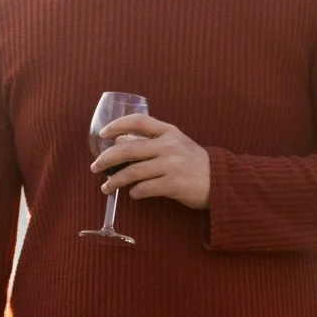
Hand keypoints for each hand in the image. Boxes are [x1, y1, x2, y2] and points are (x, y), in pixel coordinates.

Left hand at [92, 112, 210, 210]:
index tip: (103, 134)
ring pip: (132, 172)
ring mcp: (171, 165)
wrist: (221, 181)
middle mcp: (169, 145)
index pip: (138, 121)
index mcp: (169, 131)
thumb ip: (151, 141)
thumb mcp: (176, 144)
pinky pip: (144, 189)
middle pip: (128, 149)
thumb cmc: (194, 163)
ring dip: (115, 181)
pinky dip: (135, 193)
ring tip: (106, 188)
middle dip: (106, 159)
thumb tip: (119, 139)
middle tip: (94, 167)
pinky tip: (133, 195)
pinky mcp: (173, 185)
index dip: (117, 125)